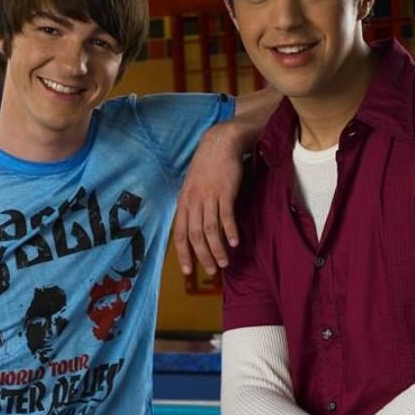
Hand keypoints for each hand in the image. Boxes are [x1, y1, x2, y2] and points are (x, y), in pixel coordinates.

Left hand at [174, 121, 244, 275]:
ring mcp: (209, 196)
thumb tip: (195, 229)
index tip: (188, 271)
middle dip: (203, 256)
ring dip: (217, 249)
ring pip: (210, 230)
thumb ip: (193, 207)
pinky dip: (230, 231)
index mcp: (184, 202)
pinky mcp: (225, 192)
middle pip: (195, 236)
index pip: (180, 234)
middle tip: (212, 271)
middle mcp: (193, 201)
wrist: (221, 142)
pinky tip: (235, 243)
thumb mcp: (193, 187)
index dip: (183, 254)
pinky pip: (226, 216)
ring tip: (225, 262)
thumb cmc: (208, 166)